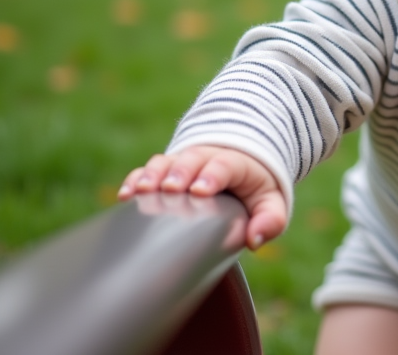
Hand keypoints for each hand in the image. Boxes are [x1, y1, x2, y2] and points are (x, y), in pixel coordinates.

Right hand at [118, 146, 286, 249]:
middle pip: (192, 159)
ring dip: (152, 174)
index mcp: (237, 163)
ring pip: (166, 162)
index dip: (212, 175)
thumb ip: (270, 220)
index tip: (201, 190)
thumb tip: (254, 240)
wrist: (238, 166)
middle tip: (170, 188)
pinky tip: (125, 195)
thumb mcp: (271, 203)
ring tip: (141, 190)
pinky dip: (135, 180)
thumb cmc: (254, 190)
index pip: (225, 164)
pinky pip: (147, 170)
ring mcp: (183, 162)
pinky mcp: (165, 171)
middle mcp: (207, 158)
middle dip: (180, 172)